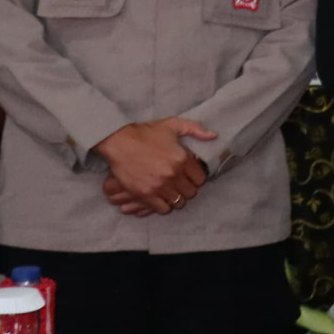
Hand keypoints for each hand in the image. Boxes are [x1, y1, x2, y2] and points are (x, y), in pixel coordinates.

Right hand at [91, 119, 216, 213]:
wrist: (119, 142)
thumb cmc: (146, 133)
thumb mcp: (173, 125)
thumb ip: (195, 129)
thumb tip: (213, 136)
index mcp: (182, 158)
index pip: (200, 178)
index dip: (196, 178)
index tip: (190, 176)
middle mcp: (173, 174)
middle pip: (190, 192)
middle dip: (187, 189)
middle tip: (181, 185)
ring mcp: (159, 186)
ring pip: (178, 202)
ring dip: (177, 198)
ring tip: (171, 192)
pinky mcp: (145, 194)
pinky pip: (162, 209)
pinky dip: (164, 205)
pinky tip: (161, 198)